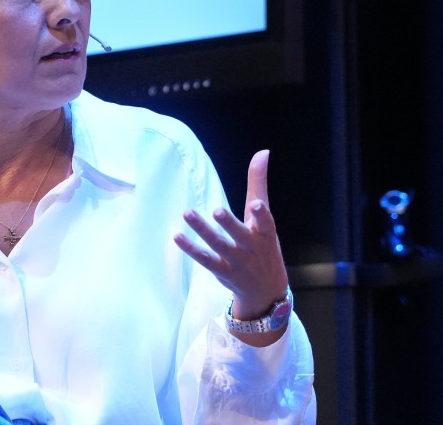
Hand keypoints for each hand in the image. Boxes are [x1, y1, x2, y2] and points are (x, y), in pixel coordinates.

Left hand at [174, 150, 289, 343]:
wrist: (266, 290)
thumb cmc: (264, 245)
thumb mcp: (265, 217)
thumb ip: (259, 184)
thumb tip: (262, 152)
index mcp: (265, 233)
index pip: (266, 223)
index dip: (261, 215)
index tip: (255, 204)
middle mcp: (251, 248)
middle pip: (239, 235)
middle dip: (229, 224)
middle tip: (217, 210)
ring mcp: (236, 261)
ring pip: (218, 245)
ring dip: (203, 231)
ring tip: (188, 213)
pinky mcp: (221, 271)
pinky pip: (204, 259)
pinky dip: (190, 248)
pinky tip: (176, 236)